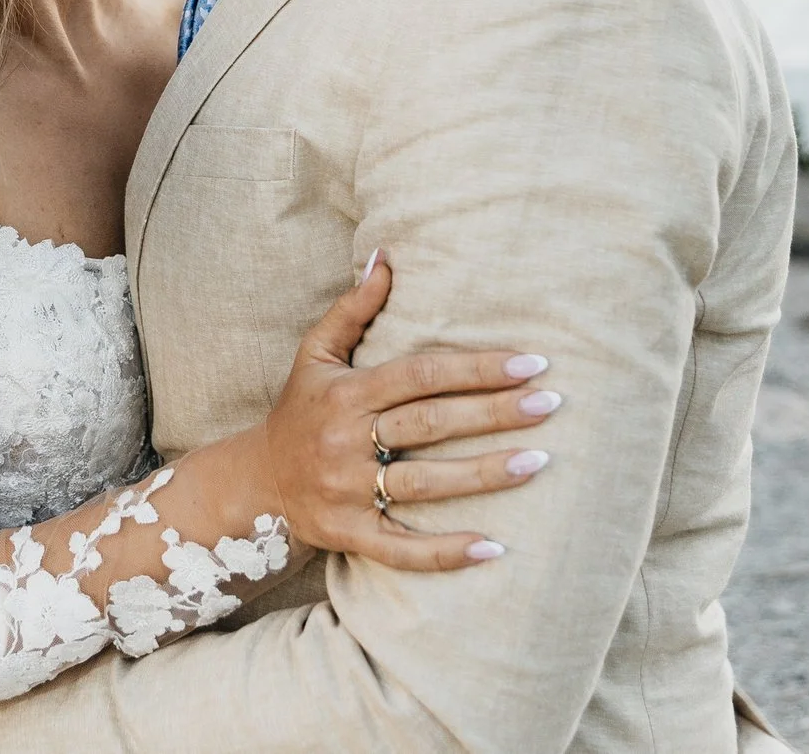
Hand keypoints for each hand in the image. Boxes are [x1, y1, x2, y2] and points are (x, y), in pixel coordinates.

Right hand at [257, 252, 558, 569]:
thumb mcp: (315, 354)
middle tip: (551, 403)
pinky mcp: (351, 535)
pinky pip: (403, 549)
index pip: (420, 376)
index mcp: (346, 394)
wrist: (257, 484)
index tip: (529, 363)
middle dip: (495, 413)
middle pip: (431, 424)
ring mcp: (348, 492)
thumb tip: (386, 256)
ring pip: (425, 484)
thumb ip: (353, 308)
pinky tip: (494, 548)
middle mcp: (346, 441)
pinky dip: (447, 552)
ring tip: (539, 461)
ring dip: (485, 475)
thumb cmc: (300, 410)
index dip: (475, 368)